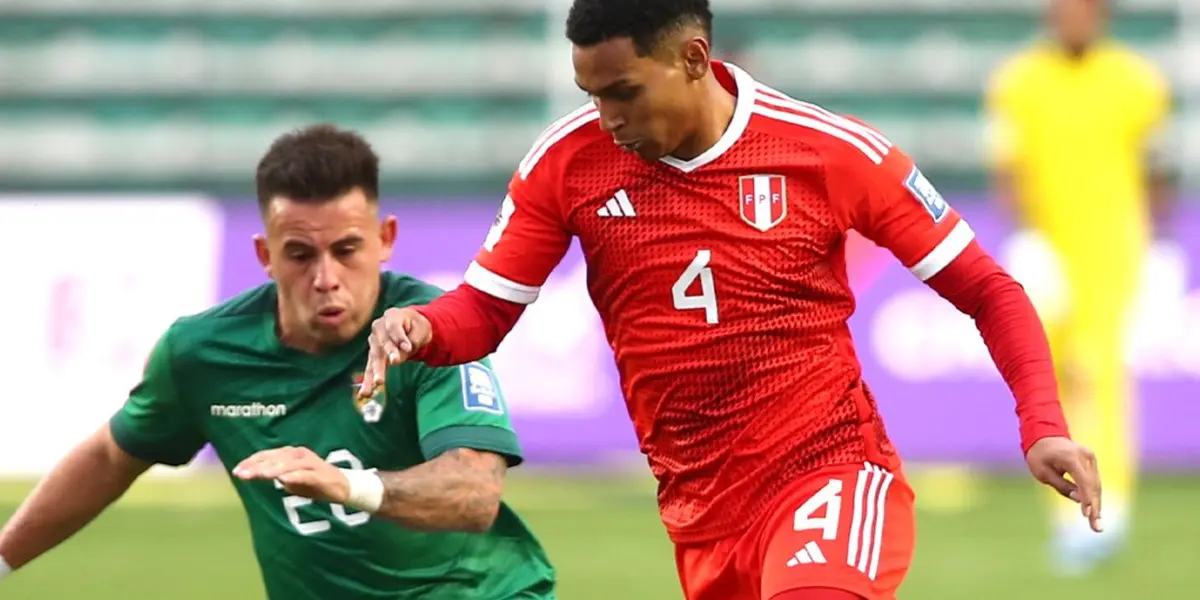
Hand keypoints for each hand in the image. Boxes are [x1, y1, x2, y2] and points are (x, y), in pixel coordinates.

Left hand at [232, 447, 348, 504]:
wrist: (343, 487)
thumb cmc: (315, 483)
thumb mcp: (292, 479)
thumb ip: (276, 475)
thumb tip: (258, 474)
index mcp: (291, 454)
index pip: (267, 455)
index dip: (251, 462)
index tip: (236, 470)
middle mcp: (299, 454)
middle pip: (274, 458)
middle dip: (256, 466)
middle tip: (240, 473)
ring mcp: (310, 463)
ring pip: (286, 464)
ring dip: (271, 470)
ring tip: (258, 475)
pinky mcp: (319, 474)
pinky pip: (304, 474)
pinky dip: (293, 476)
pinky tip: (283, 480)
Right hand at [359, 307, 432, 398]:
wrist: (410, 326)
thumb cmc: (417, 326)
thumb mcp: (421, 329)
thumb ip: (411, 341)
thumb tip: (397, 359)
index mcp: (392, 315)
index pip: (394, 327)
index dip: (400, 337)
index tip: (408, 348)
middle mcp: (378, 327)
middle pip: (383, 342)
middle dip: (389, 353)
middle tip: (395, 362)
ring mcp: (374, 341)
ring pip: (374, 357)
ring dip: (376, 371)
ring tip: (377, 384)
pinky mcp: (374, 354)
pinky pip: (370, 367)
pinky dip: (368, 380)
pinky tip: (364, 393)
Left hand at [1025, 436, 1102, 531]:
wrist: (1044, 436)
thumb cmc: (1040, 456)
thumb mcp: (1043, 473)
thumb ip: (1062, 486)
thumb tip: (1080, 500)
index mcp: (1071, 457)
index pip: (1083, 481)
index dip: (1087, 499)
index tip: (1087, 515)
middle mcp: (1085, 456)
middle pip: (1093, 485)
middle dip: (1095, 508)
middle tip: (1097, 528)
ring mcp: (1090, 457)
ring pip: (1096, 485)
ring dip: (1097, 505)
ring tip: (1096, 525)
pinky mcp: (1091, 461)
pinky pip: (1094, 481)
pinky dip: (1094, 496)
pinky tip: (1095, 513)